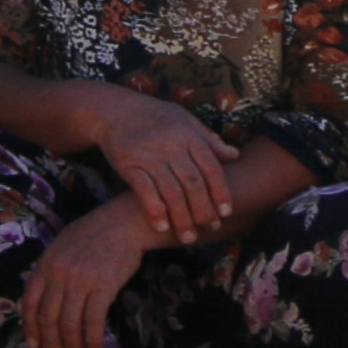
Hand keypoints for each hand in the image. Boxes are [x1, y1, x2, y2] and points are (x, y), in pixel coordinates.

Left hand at [19, 193, 157, 347]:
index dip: (31, 328)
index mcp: (44, 265)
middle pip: (48, 318)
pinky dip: (93, 340)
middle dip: (52, 343)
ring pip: (70, 324)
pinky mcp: (103, 286)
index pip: (29, 303)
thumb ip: (50, 273)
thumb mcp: (61, 248)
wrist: (122, 223)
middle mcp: (58, 274)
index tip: (35, 345)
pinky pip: (94, 320)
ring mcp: (80, 280)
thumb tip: (45, 303)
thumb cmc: (92, 236)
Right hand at [73, 83, 240, 244]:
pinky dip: (155, 210)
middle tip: (211, 229)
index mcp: (188, 134)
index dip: (220, 192)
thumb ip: (208, 139)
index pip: (211, 168)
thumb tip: (234, 155)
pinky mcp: (128, 164)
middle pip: (193, 183)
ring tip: (189, 237)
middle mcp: (170, 144)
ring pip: (171, 191)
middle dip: (204, 210)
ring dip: (182, 217)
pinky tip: (162, 227)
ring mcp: (149, 155)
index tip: (226, 213)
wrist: (113, 110)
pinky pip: (144, 190)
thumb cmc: (154, 116)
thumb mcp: (184, 120)